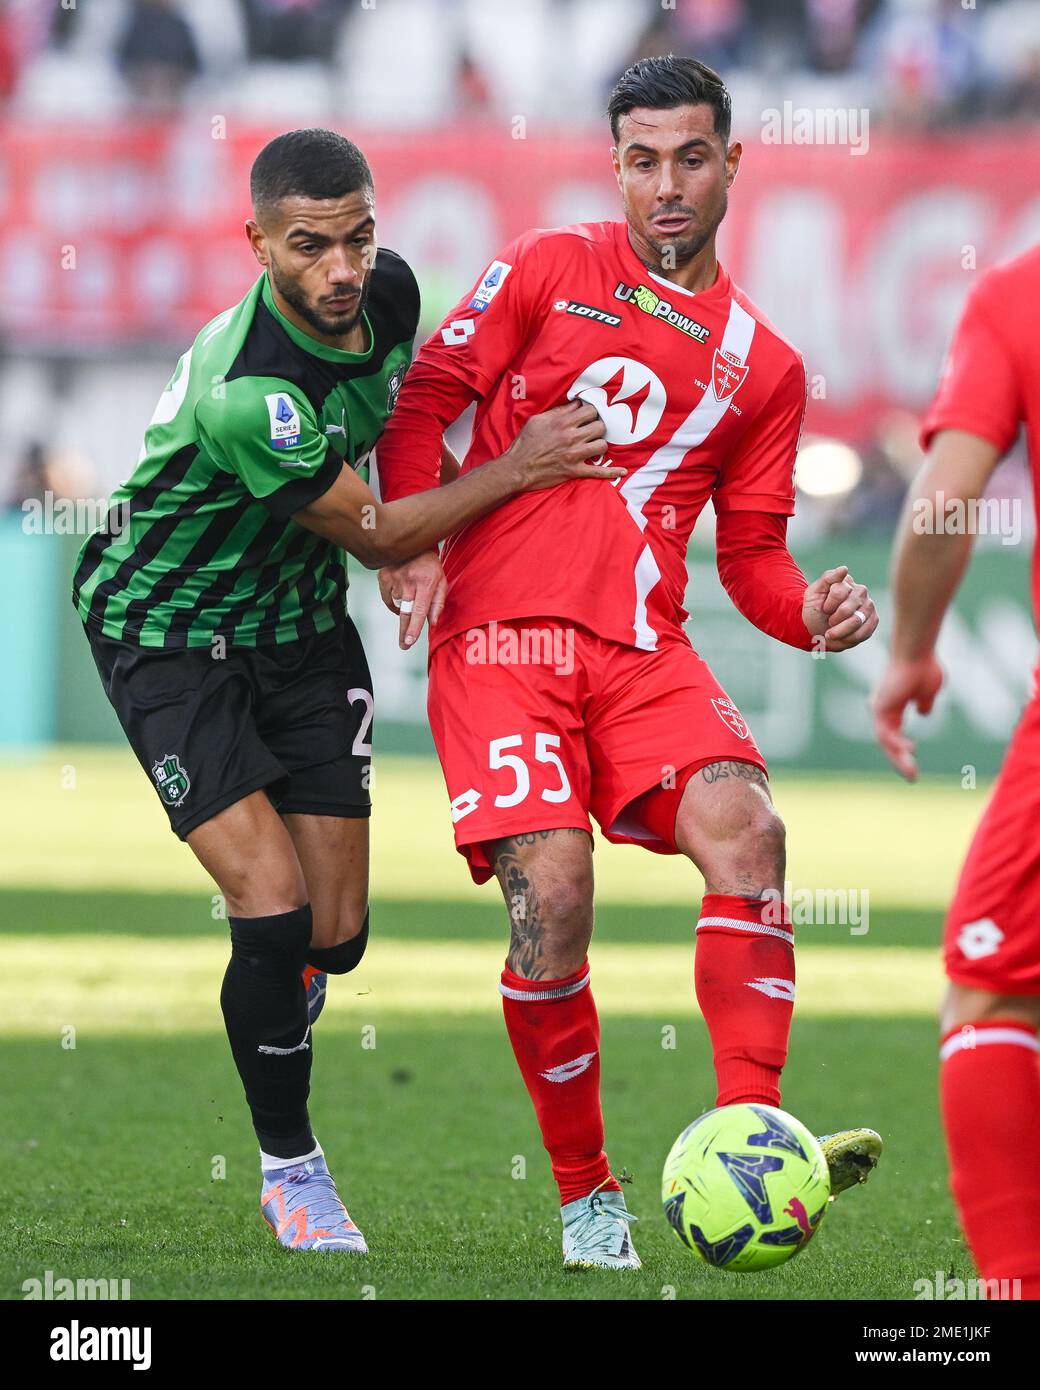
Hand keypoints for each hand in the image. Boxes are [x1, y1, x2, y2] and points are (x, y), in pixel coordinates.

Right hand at [377, 550, 446, 648]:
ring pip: (397, 605)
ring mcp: (394, 578)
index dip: (414, 627)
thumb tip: (432, 623)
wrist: (412, 543)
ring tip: (410, 596)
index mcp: (426, 582)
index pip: (419, 610)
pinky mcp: (383, 576)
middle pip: (405, 613)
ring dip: (403, 608)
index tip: (409, 641)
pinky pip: (386, 598)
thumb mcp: (441, 581)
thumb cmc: (429, 564)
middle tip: (404, 645)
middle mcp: (409, 580)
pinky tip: (400, 596)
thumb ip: (437, 603)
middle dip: (404, 632)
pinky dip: (393, 602)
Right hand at [506, 401, 625, 491]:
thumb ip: (557, 412)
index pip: (590, 410)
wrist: (517, 468)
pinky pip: (598, 472)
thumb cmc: (525, 443)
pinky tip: (622, 472)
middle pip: (599, 426)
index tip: (589, 416)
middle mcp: (572, 437)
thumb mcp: (537, 420)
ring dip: (600, 444)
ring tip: (594, 445)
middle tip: (592, 431)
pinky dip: (612, 472)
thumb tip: (574, 405)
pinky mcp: (575, 470)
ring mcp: (575, 455)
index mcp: (563, 422)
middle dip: (597, 427)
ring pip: (602, 445)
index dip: (591, 412)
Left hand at [802, 565, 878, 651]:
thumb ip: (828, 578)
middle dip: (833, 620)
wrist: (817, 627)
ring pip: (856, 621)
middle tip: (829, 622)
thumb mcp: (813, 593)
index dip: (828, 605)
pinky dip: (850, 638)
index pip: (838, 592)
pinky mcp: (873, 620)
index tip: (824, 609)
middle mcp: (860, 591)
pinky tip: (842, 637)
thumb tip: (845, 569)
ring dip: (840, 631)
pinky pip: (864, 632)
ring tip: (831, 633)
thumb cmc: (815, 609)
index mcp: (846, 582)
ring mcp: (869, 606)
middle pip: (847, 609)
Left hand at [872, 654, 943, 779]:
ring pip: (886, 741)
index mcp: (892, 708)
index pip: (894, 736)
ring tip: (912, 772)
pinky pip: (887, 732)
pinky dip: (897, 743)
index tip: (913, 766)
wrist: (916, 653)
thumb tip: (923, 713)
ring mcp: (880, 709)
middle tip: (912, 777)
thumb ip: (924, 703)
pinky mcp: (881, 707)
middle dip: (900, 761)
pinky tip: (909, 750)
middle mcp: (883, 710)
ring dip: (899, 758)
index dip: (902, 750)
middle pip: (888, 743)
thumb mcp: (928, 692)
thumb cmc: (923, 668)